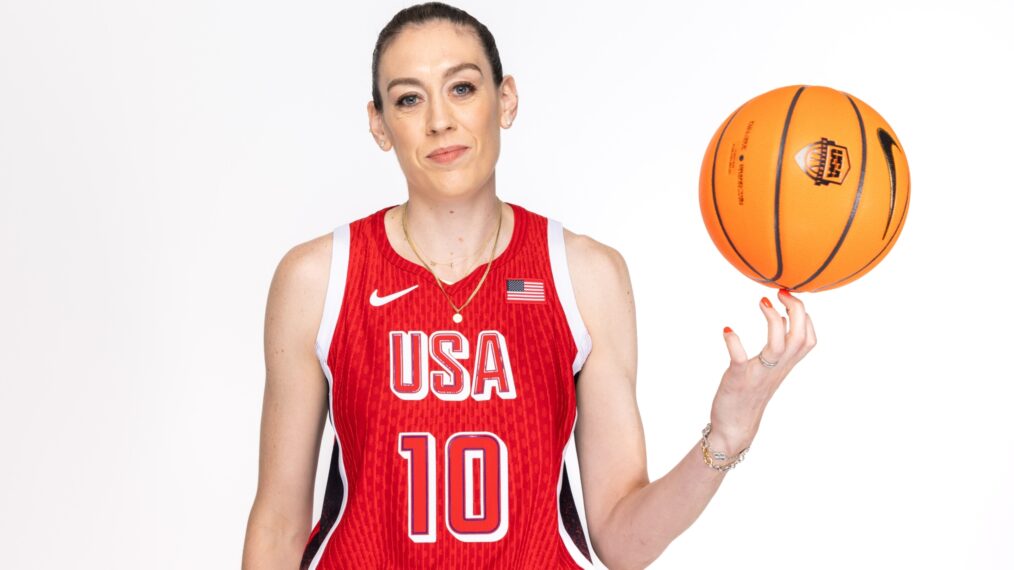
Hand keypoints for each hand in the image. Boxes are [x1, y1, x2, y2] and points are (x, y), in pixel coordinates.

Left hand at [708, 288, 817, 451]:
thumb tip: (781, 319)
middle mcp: (776, 369)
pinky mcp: (738, 381)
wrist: (735, 428)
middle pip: (800, 337)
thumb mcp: (769, 369)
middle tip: (781, 292)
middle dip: (796, 310)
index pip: (809, 340)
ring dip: (772, 320)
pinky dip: (734, 343)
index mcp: (784, 366)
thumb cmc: (750, 395)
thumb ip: (777, 347)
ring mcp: (758, 375)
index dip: (805, 317)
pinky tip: (727, 330)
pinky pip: (739, 360)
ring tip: (762, 302)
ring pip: (778, 346)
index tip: (790, 298)